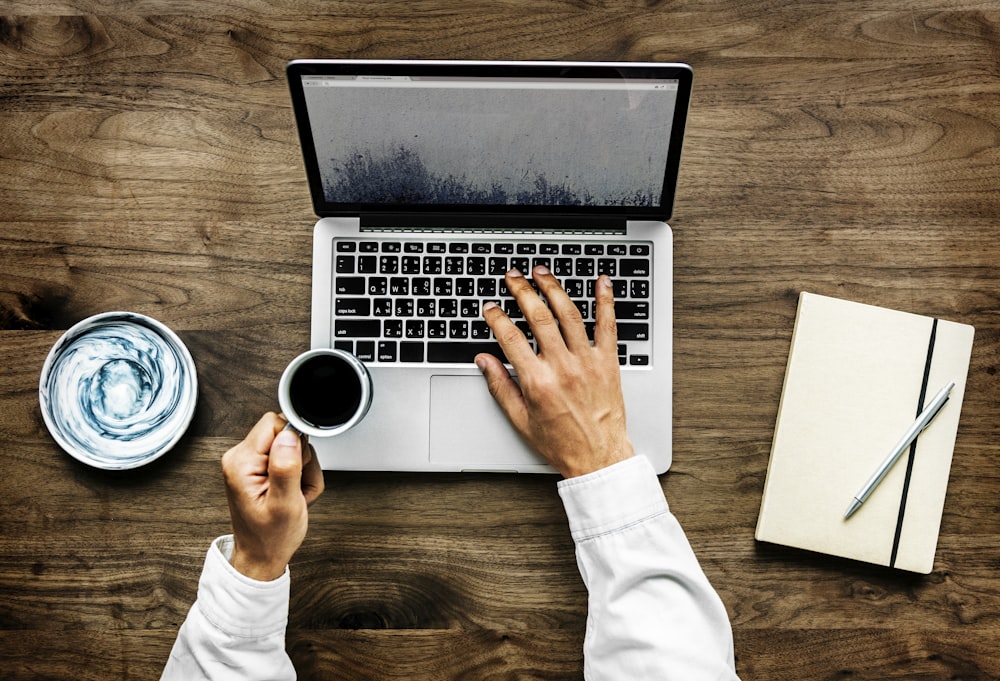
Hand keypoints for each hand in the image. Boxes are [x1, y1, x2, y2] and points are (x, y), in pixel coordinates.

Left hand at [221, 412, 324, 580]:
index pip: (274, 423)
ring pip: (292, 446)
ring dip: (303, 470)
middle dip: (301, 459)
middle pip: (285, 433)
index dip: (295, 442)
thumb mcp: (284, 504)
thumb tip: (290, 435)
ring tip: (295, 494)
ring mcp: (250, 463)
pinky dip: (299, 475)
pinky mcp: (259, 468)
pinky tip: (293, 494)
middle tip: (296, 486)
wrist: (261, 556)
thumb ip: (286, 467)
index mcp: (241, 463)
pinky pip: (289, 458)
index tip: (298, 466)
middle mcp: (241, 458)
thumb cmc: (270, 538)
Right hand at [476, 266, 633, 477]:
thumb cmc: (561, 443)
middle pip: (538, 317)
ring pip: (569, 314)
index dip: (497, 318)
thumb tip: (484, 361)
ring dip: (554, 289)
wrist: (599, 457)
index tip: (490, 308)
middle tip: (513, 277)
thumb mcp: (520, 420)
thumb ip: (500, 386)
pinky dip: (605, 301)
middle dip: (522, 292)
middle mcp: (562, 367)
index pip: (510, 338)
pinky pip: (608, 326)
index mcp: (537, 382)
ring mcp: (587, 362)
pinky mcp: (608, 362)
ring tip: (542, 273)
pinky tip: (602, 283)